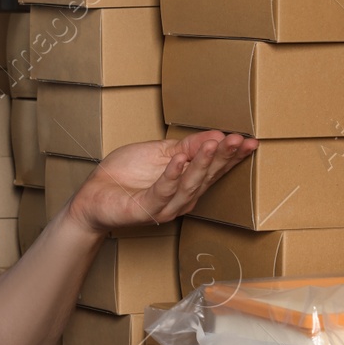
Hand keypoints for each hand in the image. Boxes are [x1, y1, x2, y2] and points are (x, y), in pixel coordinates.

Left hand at [67, 129, 256, 234]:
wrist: (94, 196)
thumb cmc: (126, 175)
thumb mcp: (160, 152)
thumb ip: (186, 146)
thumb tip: (213, 136)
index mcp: (187, 183)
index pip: (214, 168)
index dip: (232, 156)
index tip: (249, 141)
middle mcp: (181, 198)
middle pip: (207, 175)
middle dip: (224, 157)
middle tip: (238, 139)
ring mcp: (165, 206)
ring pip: (189, 184)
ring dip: (202, 163)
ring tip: (214, 144)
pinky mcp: (146, 209)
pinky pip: (162, 191)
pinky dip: (172, 175)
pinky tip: (180, 159)